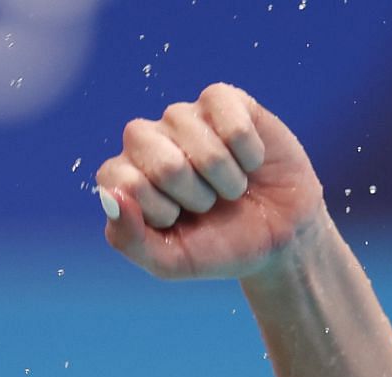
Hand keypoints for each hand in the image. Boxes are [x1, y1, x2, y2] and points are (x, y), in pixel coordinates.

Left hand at [96, 85, 324, 280]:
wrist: (278, 237)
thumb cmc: (218, 247)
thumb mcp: (169, 261)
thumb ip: (129, 239)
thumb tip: (113, 196)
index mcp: (124, 175)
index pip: (123, 180)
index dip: (159, 209)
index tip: (176, 221)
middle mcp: (148, 140)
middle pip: (162, 161)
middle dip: (194, 195)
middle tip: (207, 204)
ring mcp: (184, 116)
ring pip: (200, 143)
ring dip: (225, 178)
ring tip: (231, 188)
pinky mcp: (223, 100)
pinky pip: (231, 119)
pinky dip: (248, 152)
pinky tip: (249, 162)